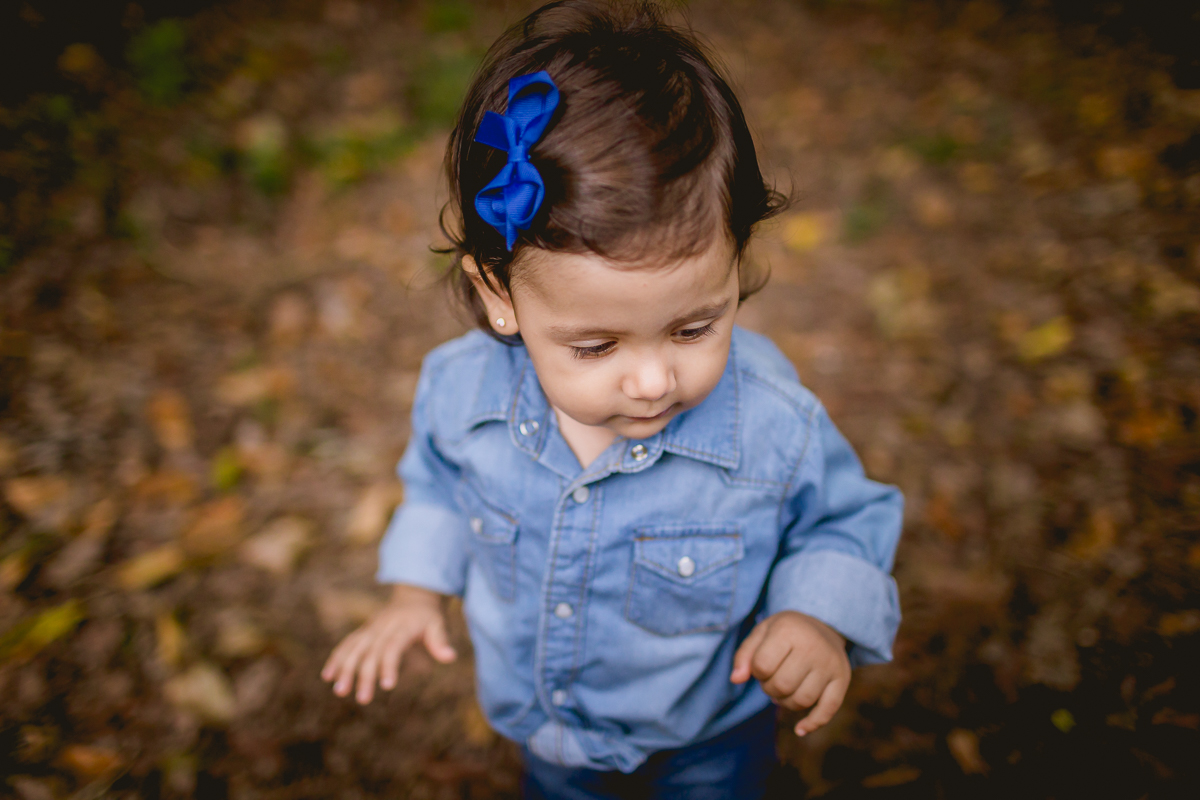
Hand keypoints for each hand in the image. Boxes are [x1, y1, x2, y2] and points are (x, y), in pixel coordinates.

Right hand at [321, 584, 456, 703]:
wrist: (413, 596)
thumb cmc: (427, 616)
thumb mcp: (438, 624)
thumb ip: (440, 641)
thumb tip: (450, 657)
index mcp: (402, 627)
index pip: (393, 647)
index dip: (389, 665)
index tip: (387, 685)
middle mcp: (383, 627)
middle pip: (371, 652)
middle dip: (365, 676)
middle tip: (363, 699)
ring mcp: (370, 629)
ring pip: (354, 648)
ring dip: (345, 669)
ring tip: (340, 691)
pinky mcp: (363, 632)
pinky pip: (347, 644)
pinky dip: (337, 659)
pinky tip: (328, 676)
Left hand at [730, 610, 850, 735]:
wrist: (823, 624)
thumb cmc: (786, 632)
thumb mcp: (762, 632)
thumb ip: (744, 655)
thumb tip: (735, 680)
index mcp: (789, 631)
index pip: (762, 666)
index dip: (756, 672)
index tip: (762, 664)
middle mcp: (813, 647)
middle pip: (782, 686)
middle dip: (770, 688)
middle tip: (773, 678)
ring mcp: (830, 664)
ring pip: (802, 701)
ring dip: (786, 703)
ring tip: (785, 690)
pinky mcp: (843, 679)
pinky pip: (828, 710)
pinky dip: (812, 723)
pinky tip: (799, 730)